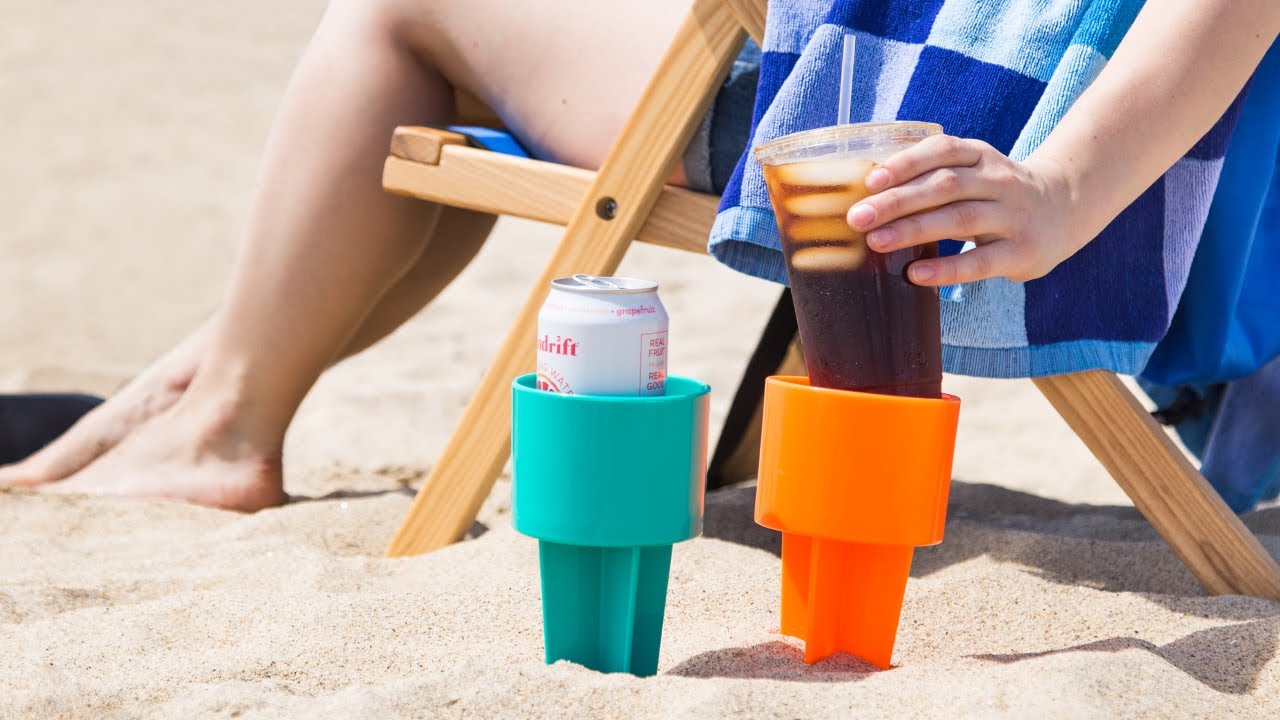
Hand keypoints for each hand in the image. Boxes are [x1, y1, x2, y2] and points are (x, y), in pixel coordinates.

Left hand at [845, 134, 1081, 285]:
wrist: (1067, 207)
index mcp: (981, 156)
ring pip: (958, 219)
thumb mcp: (975, 172)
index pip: (942, 151)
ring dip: (913, 229)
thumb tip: (870, 196)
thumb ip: (934, 178)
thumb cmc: (998, 193)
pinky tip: (915, 275)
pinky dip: (946, 269)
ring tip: (876, 242)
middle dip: (896, 201)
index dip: (905, 163)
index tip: (870, 181)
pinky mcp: (1022, 251)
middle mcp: (999, 180)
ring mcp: (1013, 215)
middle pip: (943, 186)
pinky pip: (979, 261)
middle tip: (858, 218)